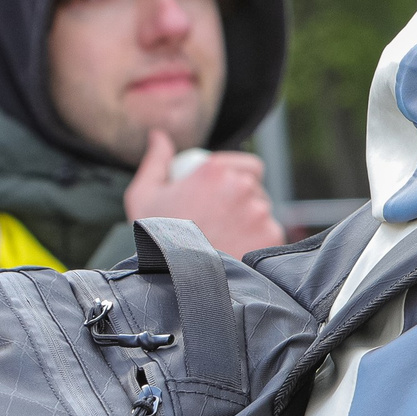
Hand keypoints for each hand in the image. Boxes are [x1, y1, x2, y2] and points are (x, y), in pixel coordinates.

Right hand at [125, 129, 284, 259]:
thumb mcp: (145, 196)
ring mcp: (260, 211)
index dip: (239, 178)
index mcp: (215, 170)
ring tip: (224, 239)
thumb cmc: (157, 237)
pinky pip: (269, 233)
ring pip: (263, 211)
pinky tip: (235, 250)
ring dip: (250, 220)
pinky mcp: (271, 235)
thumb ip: (156, 160)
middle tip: (220, 220)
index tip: (223, 196)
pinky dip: (257, 240)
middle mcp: (242, 186)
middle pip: (256, 188)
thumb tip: (158, 135)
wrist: (175, 280)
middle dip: (243, 200)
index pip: (249, 165)